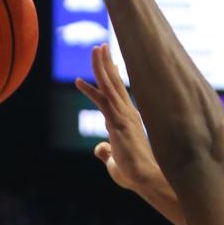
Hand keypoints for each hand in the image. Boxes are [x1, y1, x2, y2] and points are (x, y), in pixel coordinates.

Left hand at [76, 44, 167, 193]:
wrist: (146, 179)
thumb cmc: (134, 174)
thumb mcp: (115, 161)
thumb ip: (107, 152)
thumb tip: (100, 150)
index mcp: (129, 120)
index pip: (119, 93)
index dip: (113, 77)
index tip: (110, 63)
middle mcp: (128, 114)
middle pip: (115, 83)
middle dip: (107, 63)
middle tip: (101, 45)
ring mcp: (123, 117)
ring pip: (109, 86)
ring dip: (100, 67)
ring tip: (95, 49)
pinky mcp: (117, 123)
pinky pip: (102, 102)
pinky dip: (90, 90)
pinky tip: (78, 81)